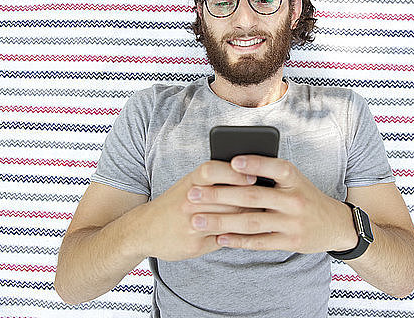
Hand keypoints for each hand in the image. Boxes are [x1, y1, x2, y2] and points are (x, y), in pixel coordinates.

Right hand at [134, 160, 257, 260]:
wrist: (143, 229)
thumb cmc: (173, 203)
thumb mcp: (187, 184)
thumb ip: (212, 180)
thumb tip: (247, 174)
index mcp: (188, 182)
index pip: (212, 171)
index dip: (234, 173)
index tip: (253, 175)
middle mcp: (189, 201)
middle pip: (227, 198)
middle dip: (250, 198)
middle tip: (270, 198)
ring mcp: (191, 223)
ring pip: (229, 219)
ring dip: (249, 217)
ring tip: (266, 214)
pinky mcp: (194, 243)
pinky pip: (224, 238)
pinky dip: (239, 235)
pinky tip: (252, 233)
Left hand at [187, 155, 356, 253]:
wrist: (334, 224)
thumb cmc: (304, 196)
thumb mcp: (295, 180)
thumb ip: (270, 174)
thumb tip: (232, 166)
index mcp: (294, 179)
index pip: (274, 167)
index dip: (254, 164)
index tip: (232, 162)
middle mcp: (294, 200)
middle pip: (252, 196)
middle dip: (219, 195)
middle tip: (193, 194)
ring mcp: (292, 223)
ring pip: (251, 222)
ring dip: (221, 221)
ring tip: (197, 219)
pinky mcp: (290, 242)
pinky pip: (259, 242)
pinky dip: (238, 240)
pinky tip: (219, 237)